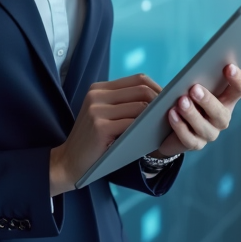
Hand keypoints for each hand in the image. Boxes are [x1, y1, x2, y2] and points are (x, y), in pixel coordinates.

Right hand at [50, 73, 161, 195]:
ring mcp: (97, 110)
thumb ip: (125, 104)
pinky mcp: (100, 126)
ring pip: (139, 107)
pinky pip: (132, 124)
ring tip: (164, 125)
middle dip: (160, 101)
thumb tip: (161, 100)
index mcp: (99, 88)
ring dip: (155, 117)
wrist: (69, 162)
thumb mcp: (105, 116)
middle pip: (141, 90)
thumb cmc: (95, 141)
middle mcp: (96, 95)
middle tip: (171, 114)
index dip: (158, 88)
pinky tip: (151, 136)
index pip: (138, 79)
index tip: (168, 102)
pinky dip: (144, 129)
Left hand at [152, 63, 240, 158]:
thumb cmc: (186, 98)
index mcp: (226, 100)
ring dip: (192, 114)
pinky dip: (180, 126)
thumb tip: (193, 72)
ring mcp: (209, 133)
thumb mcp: (193, 87)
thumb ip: (198, 79)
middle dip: (208, 101)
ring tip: (181, 102)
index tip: (228, 66)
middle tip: (194, 89)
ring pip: (204, 127)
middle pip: (221, 113)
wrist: (170, 127)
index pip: (239, 90)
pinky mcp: (195, 144)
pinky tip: (172, 114)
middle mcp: (221, 119)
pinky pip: (189, 139)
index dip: (237, 79)